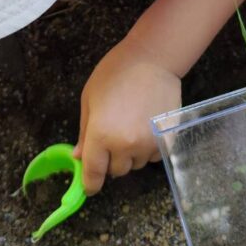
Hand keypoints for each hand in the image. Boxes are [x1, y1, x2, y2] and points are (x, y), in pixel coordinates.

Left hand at [73, 37, 180, 194]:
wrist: (152, 59)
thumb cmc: (114, 73)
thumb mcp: (89, 99)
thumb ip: (83, 132)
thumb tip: (78, 157)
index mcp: (100, 135)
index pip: (93, 174)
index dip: (90, 183)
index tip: (89, 186)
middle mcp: (125, 146)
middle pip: (116, 171)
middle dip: (111, 160)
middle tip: (111, 137)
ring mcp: (148, 144)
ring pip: (136, 164)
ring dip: (130, 154)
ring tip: (130, 127)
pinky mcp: (166, 139)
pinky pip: (154, 156)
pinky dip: (148, 149)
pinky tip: (146, 127)